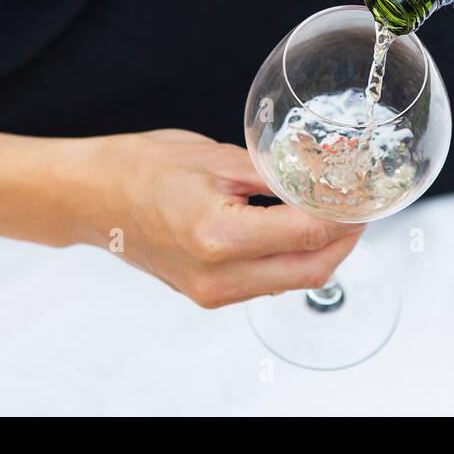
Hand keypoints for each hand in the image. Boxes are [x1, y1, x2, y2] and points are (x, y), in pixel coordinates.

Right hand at [82, 130, 363, 308]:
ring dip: (321, 252)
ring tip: (331, 214)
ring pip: (292, 281)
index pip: (308, 233)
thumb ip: (275, 174)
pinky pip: (267, 283)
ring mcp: (212, 293)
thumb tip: (323, 177)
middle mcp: (218, 276)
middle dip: (344, 240)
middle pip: (312, 271)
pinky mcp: (208, 296)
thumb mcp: (217, 158)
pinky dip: (291, 260)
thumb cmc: (142, 168)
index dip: (345, 214)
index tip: (362, 194)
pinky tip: (296, 230)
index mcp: (219, 236)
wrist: (91, 197)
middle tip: (358, 208)